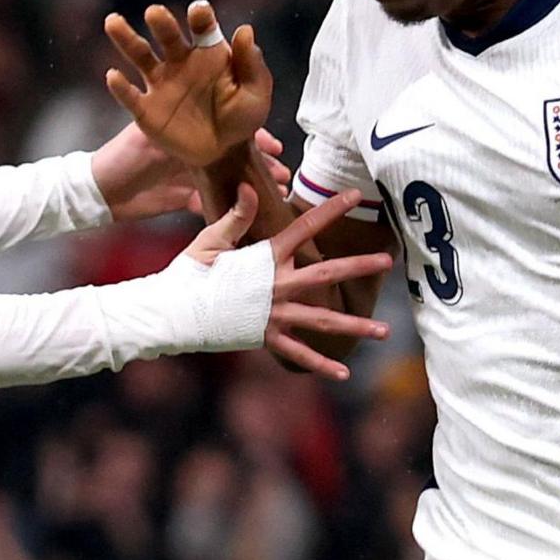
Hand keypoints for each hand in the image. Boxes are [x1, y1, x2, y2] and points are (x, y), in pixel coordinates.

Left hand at [94, 126, 289, 222]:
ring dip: (251, 185)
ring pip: (230, 177)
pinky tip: (251, 212)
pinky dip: (232, 207)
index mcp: (186, 128)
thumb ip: (178, 133)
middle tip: (283, 174)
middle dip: (260, 162)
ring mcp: (190, 174)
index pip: (227, 128)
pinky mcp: (184, 196)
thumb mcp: (151, 137)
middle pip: (235, 153)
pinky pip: (214, 200)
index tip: (275, 146)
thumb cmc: (122, 157)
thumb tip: (209, 124)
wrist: (99, 193)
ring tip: (275, 193)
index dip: (253, 136)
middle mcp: (192, 149)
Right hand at [103, 0, 272, 169]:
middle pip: (167, 36)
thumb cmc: (242, 118)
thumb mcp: (256, 94)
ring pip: (139, 56)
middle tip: (155, 13)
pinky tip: (114, 76)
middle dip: (162, 23)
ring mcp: (161, 84)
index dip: (200, 16)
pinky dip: (120, 87)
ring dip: (126, 39)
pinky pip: (130, 97)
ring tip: (113, 22)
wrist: (224, 154)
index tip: (199, 10)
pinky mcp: (147, 109)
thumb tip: (245, 29)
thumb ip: (252, 64)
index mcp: (208, 52)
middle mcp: (180, 61)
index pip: (203, 27)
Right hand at [190, 184, 391, 379]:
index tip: (355, 196)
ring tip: (385, 331)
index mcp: (265, 257)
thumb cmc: (188, 274)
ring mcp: (274, 313)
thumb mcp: (211, 241)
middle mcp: (277, 285)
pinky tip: (344, 373)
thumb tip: (250, 186)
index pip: (304, 226)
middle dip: (359, 266)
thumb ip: (236, 216)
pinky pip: (298, 354)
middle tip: (388, 262)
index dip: (330, 209)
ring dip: (356, 325)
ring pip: (323, 319)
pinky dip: (320, 364)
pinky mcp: (266, 337)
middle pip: (326, 273)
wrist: (172, 313)